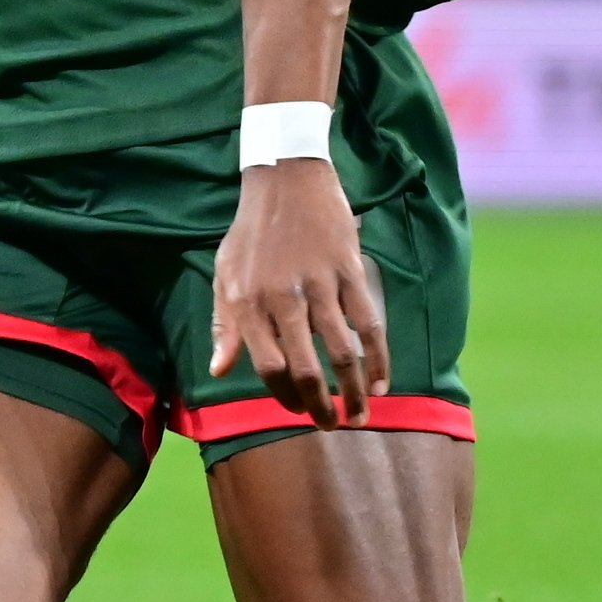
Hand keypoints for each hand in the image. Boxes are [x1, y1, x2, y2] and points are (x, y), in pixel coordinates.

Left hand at [210, 158, 387, 424]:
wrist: (285, 176)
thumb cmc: (251, 230)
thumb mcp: (225, 273)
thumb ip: (225, 325)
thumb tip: (219, 370)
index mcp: (248, 302)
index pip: (268, 367)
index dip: (284, 396)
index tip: (296, 408)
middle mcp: (282, 298)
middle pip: (306, 369)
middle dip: (321, 406)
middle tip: (332, 425)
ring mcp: (319, 285)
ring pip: (341, 354)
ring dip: (355, 393)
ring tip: (361, 415)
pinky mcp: (349, 271)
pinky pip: (368, 324)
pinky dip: (378, 358)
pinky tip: (382, 382)